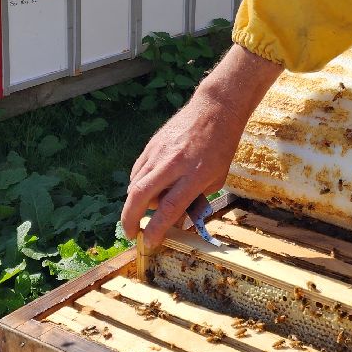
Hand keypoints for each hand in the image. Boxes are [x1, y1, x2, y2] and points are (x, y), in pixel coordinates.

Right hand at [121, 45, 282, 251]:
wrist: (214, 109)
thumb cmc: (221, 147)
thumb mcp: (216, 179)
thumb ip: (195, 200)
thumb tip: (177, 221)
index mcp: (194, 175)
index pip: (169, 208)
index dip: (156, 229)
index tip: (150, 242)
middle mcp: (173, 164)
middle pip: (141, 195)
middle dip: (130, 219)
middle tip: (132, 233)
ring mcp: (159, 153)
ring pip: (135, 184)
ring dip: (135, 203)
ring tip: (144, 211)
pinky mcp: (151, 144)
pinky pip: (138, 170)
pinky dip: (138, 184)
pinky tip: (146, 189)